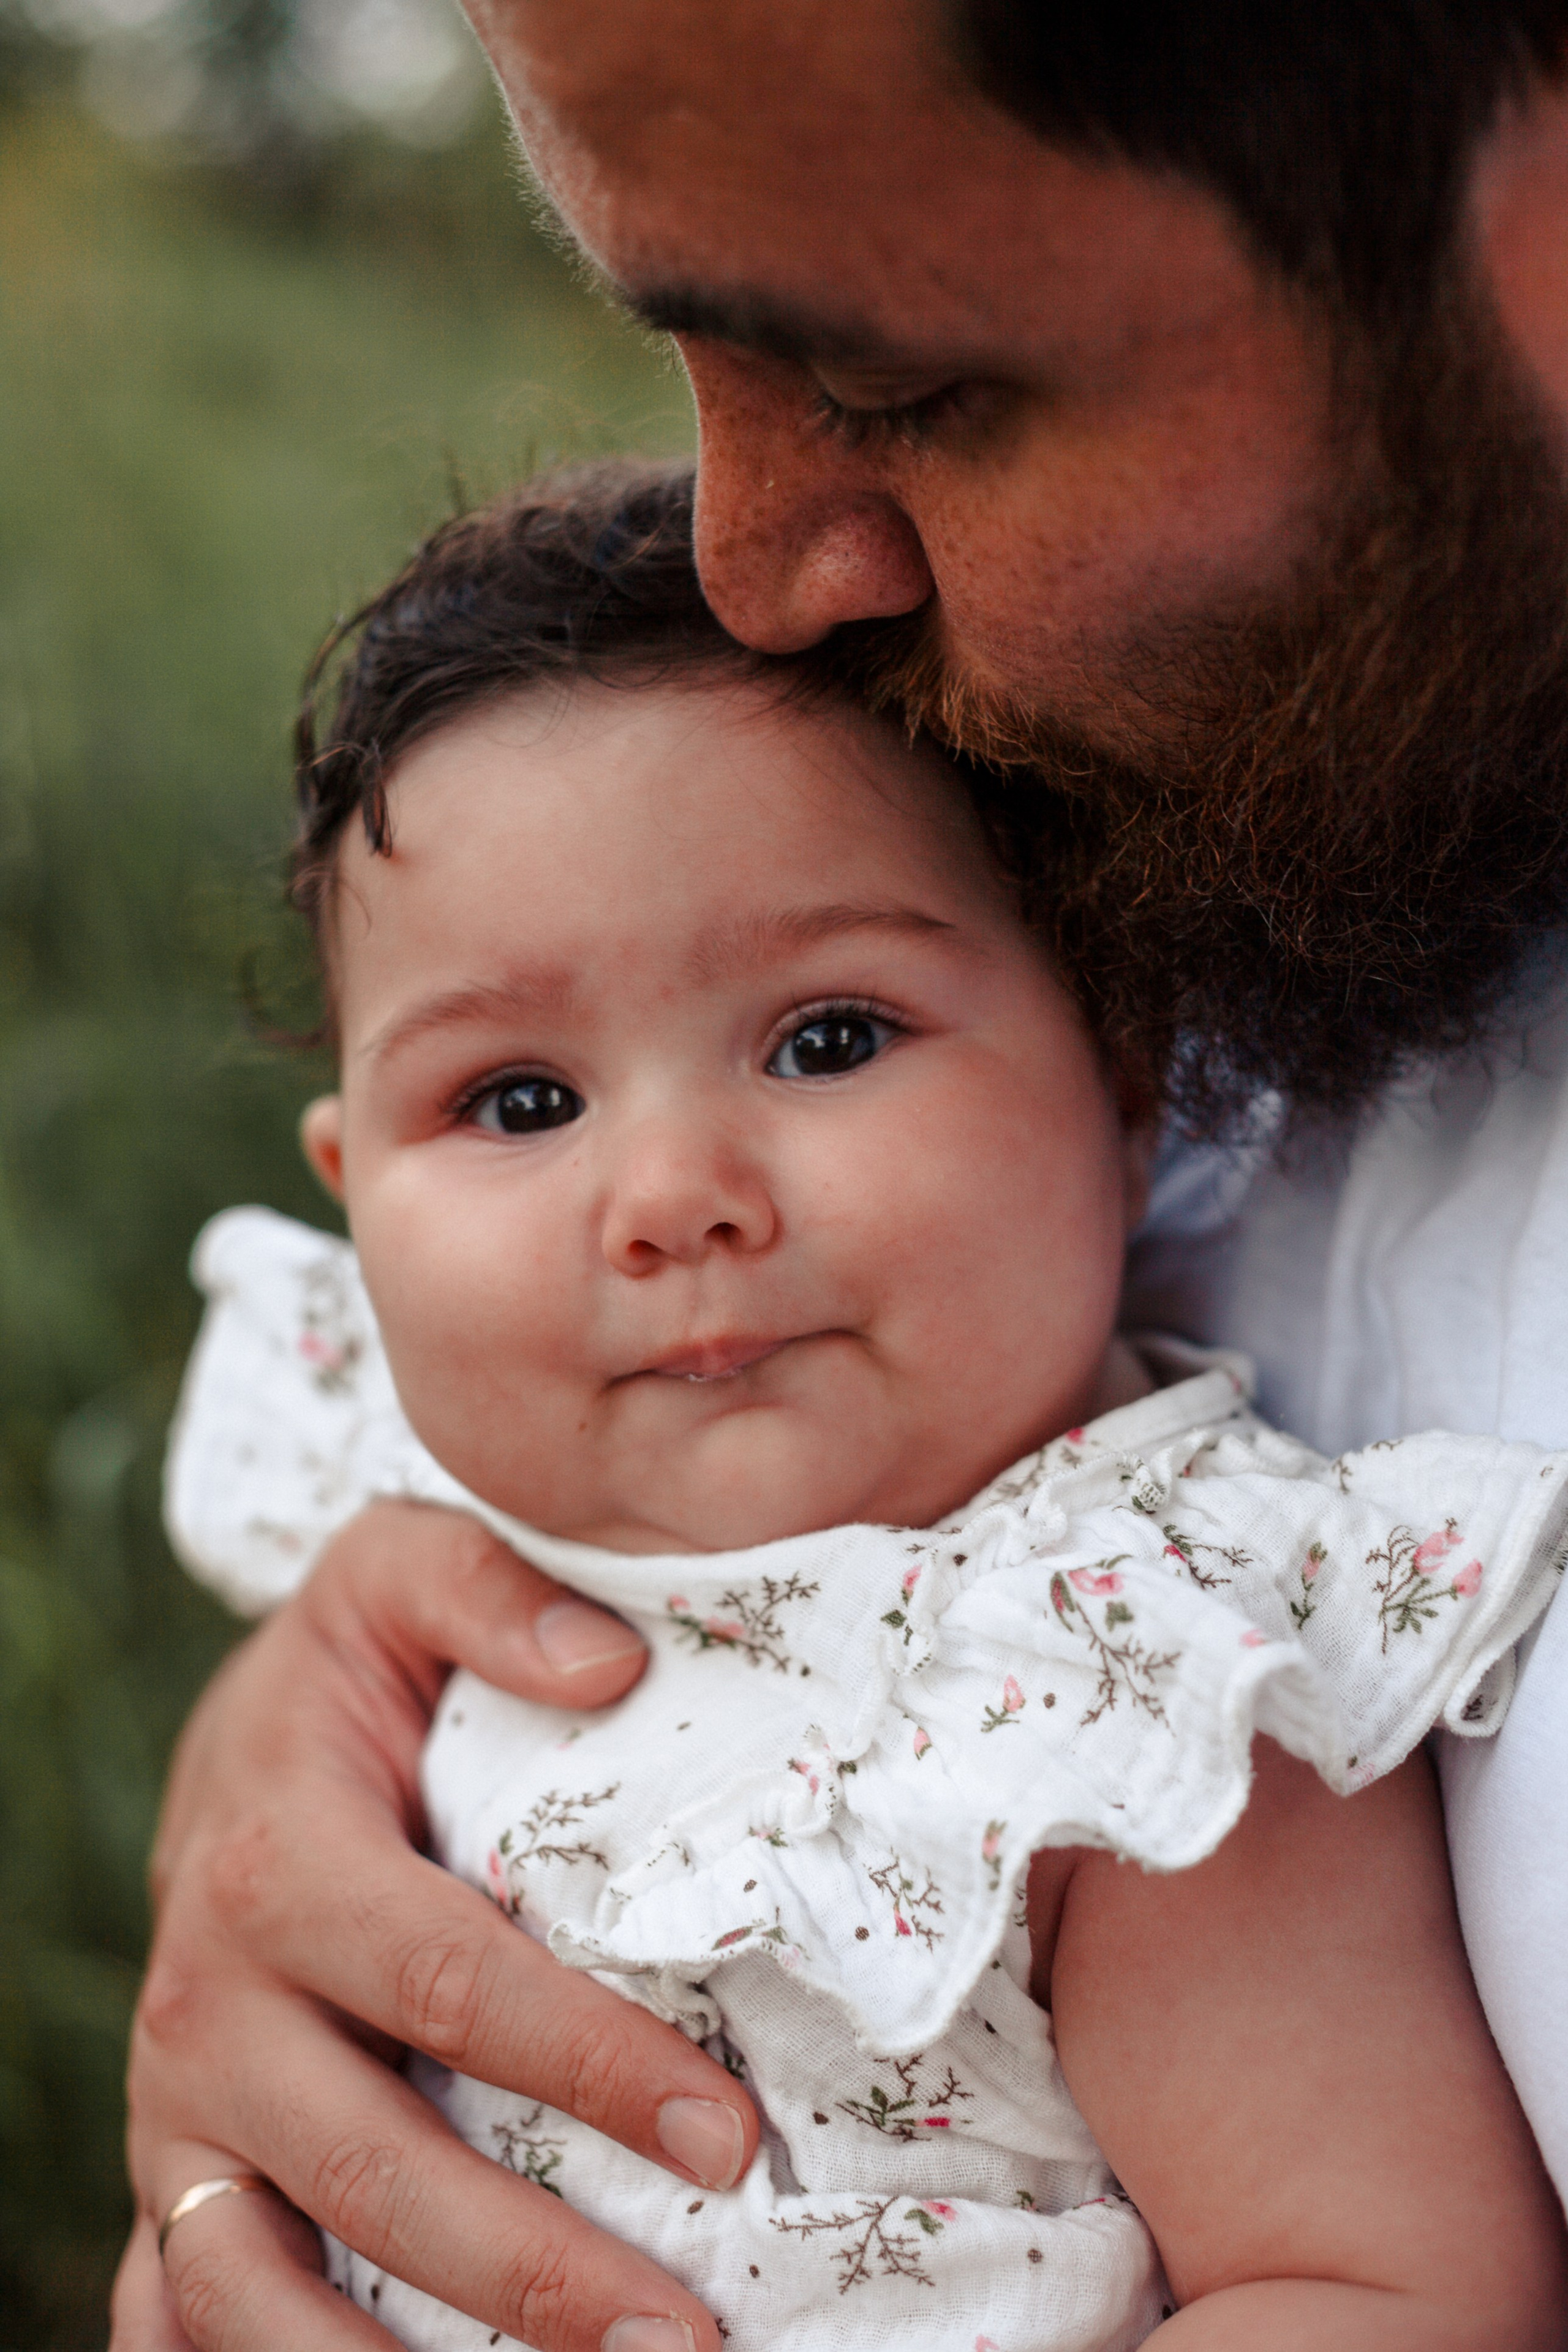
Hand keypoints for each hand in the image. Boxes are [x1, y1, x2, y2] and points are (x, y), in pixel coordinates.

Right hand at [116, 1499, 758, 2351]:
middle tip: (686, 2336)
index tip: (729, 2138)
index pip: (453, 1985)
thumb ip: (490, 1587)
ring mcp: (181, 2111)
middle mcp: (211, 2007)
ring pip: (258, 2281)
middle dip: (532, 2271)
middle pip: (374, 2165)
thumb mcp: (394, 1571)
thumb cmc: (348, 1672)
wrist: (227, 1743)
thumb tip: (613, 1662)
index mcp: (279, 1866)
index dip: (591, 2067)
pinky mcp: (175, 2170)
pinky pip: (180, 2304)